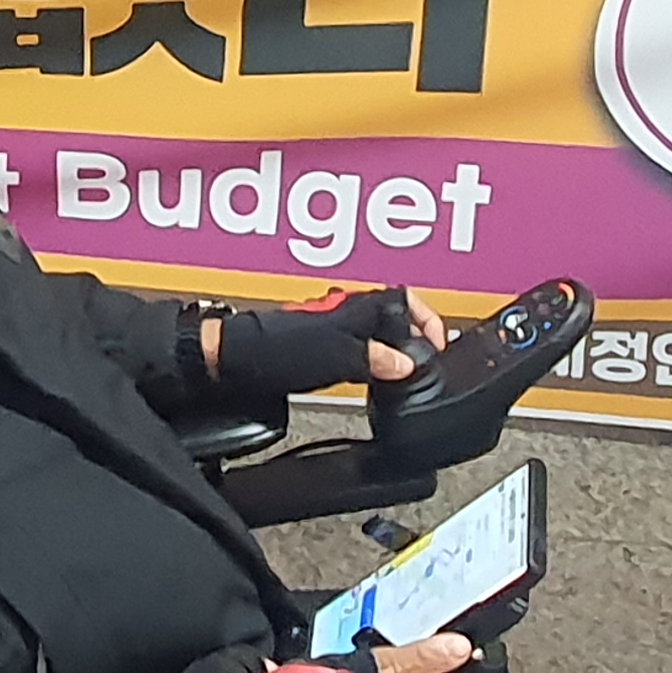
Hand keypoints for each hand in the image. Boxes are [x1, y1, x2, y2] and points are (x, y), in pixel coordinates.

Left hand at [205, 289, 449, 396]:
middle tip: (427, 356)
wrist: (232, 360)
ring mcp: (328, 326)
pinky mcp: (314, 343)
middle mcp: (343, 310)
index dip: (428, 319)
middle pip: (392, 313)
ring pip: (373, 328)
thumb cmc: (274, 351)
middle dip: (413, 331)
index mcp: (355, 306)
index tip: (439, 344)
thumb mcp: (337, 360)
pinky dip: (371, 356)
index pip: (405, 299)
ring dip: (392, 343)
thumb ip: (377, 360)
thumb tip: (406, 365)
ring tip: (405, 365)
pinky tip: (371, 372)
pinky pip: (355, 345)